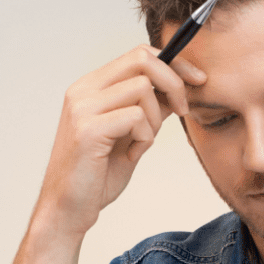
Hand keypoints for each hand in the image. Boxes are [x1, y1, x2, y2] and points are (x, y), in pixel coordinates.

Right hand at [38, 45, 206, 236]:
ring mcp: (83, 107)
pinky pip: (136, 117)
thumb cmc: (97, 176)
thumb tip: (177, 89)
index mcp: (91, 87)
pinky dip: (145, 138)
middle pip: (141, 59)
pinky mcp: (88, 129)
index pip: (138, 54)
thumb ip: (149, 109)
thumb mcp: (131, 135)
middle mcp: (83, 90)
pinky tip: (132, 154)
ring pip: (143, 88)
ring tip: (141, 143)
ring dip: (155, 119)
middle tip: (183, 110)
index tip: (196, 80)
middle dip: (174, 82)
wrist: (68, 209)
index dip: (173, 63)